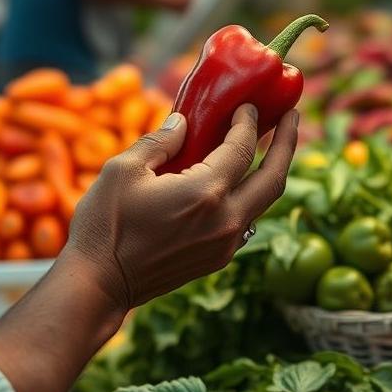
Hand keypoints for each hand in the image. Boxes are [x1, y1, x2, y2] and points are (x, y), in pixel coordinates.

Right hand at [64, 104, 296, 309]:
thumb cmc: (104, 225)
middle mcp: (226, 220)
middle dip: (288, 142)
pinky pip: (248, 220)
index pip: (242, 148)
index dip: (248, 122)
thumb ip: (160, 141)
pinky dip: (252, 194)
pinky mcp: (217, 259)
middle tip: (294, 116)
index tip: (248, 105)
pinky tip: (243, 180)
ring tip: (275, 145)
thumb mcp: (123, 169)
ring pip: (265, 202)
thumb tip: (184, 122)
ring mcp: (225, 244)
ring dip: (274, 170)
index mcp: (205, 193)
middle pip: (274, 177)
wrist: (98, 286)